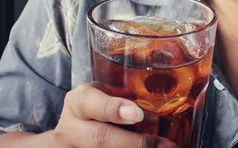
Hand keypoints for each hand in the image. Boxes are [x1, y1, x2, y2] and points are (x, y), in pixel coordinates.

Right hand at [53, 83, 175, 147]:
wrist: (74, 133)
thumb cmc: (98, 108)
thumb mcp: (104, 95)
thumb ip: (125, 95)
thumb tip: (165, 100)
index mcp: (78, 102)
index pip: (90, 103)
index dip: (113, 109)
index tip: (137, 114)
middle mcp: (71, 128)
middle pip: (99, 138)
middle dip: (134, 143)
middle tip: (164, 144)